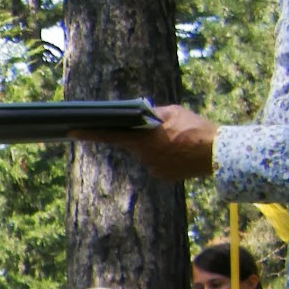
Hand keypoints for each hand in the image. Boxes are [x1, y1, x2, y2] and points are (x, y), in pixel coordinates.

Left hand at [73, 105, 215, 181]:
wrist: (217, 152)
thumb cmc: (194, 127)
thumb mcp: (173, 112)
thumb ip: (152, 114)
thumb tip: (141, 115)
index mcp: (142, 139)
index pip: (110, 135)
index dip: (90, 133)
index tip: (72, 131)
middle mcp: (143, 156)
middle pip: (134, 144)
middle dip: (144, 137)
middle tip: (168, 132)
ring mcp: (152, 168)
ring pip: (148, 155)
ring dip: (158, 147)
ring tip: (179, 141)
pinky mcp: (163, 176)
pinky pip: (158, 164)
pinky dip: (166, 158)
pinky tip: (181, 153)